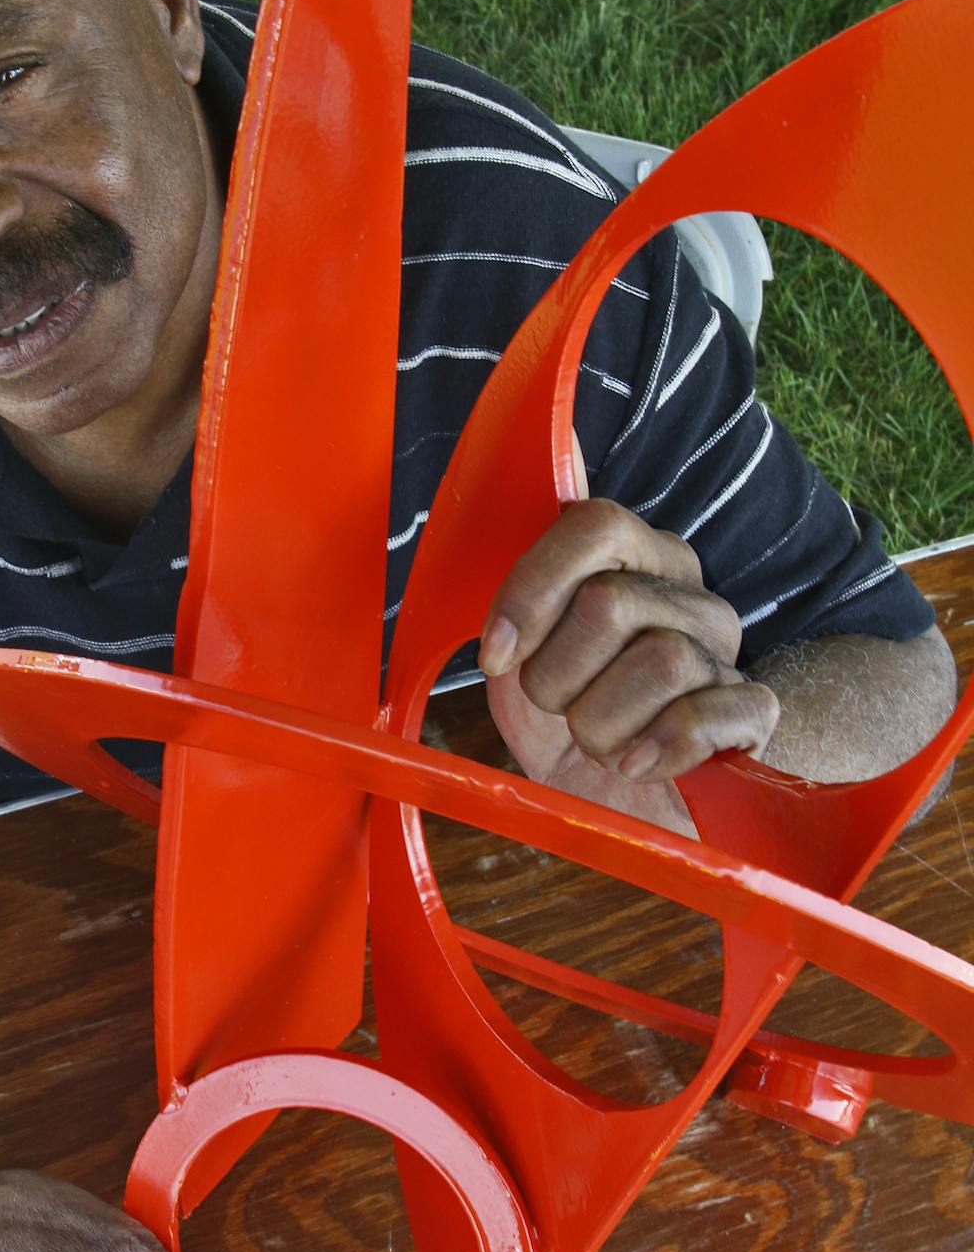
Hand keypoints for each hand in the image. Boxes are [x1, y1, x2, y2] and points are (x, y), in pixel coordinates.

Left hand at [479, 477, 778, 832]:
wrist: (613, 804)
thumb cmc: (564, 717)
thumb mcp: (521, 648)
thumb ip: (523, 570)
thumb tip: (555, 446)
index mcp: (633, 558)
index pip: (594, 524)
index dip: (534, 590)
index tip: (498, 654)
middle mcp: (686, 591)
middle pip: (609, 603)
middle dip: (559, 676)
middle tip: (559, 707)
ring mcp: (725, 650)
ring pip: (658, 662)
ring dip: (600, 723)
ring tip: (599, 739)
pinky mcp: (752, 712)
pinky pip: (705, 717)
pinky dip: (655, 750)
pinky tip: (638, 765)